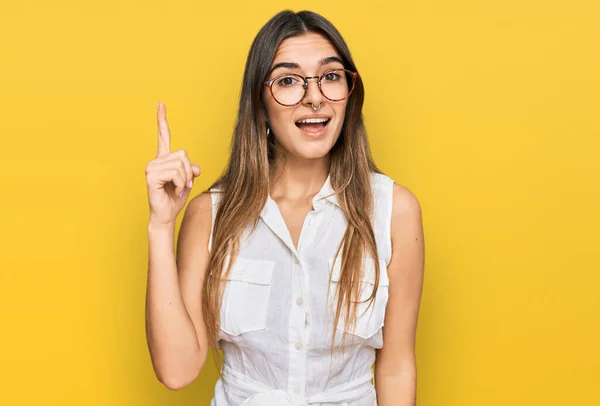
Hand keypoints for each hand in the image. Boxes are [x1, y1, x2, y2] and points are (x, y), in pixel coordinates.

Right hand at [145, 102, 200, 225]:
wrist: (166, 215)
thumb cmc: (175, 199)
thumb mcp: (188, 182)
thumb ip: (191, 170)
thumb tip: (195, 168)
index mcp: (164, 159)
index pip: (163, 136)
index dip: (162, 120)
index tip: (160, 104)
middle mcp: (156, 161)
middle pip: (183, 154)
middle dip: (189, 172)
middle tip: (184, 185)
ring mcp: (151, 168)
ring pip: (180, 165)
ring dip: (185, 180)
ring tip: (179, 190)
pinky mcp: (151, 176)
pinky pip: (175, 173)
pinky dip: (181, 185)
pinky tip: (175, 192)